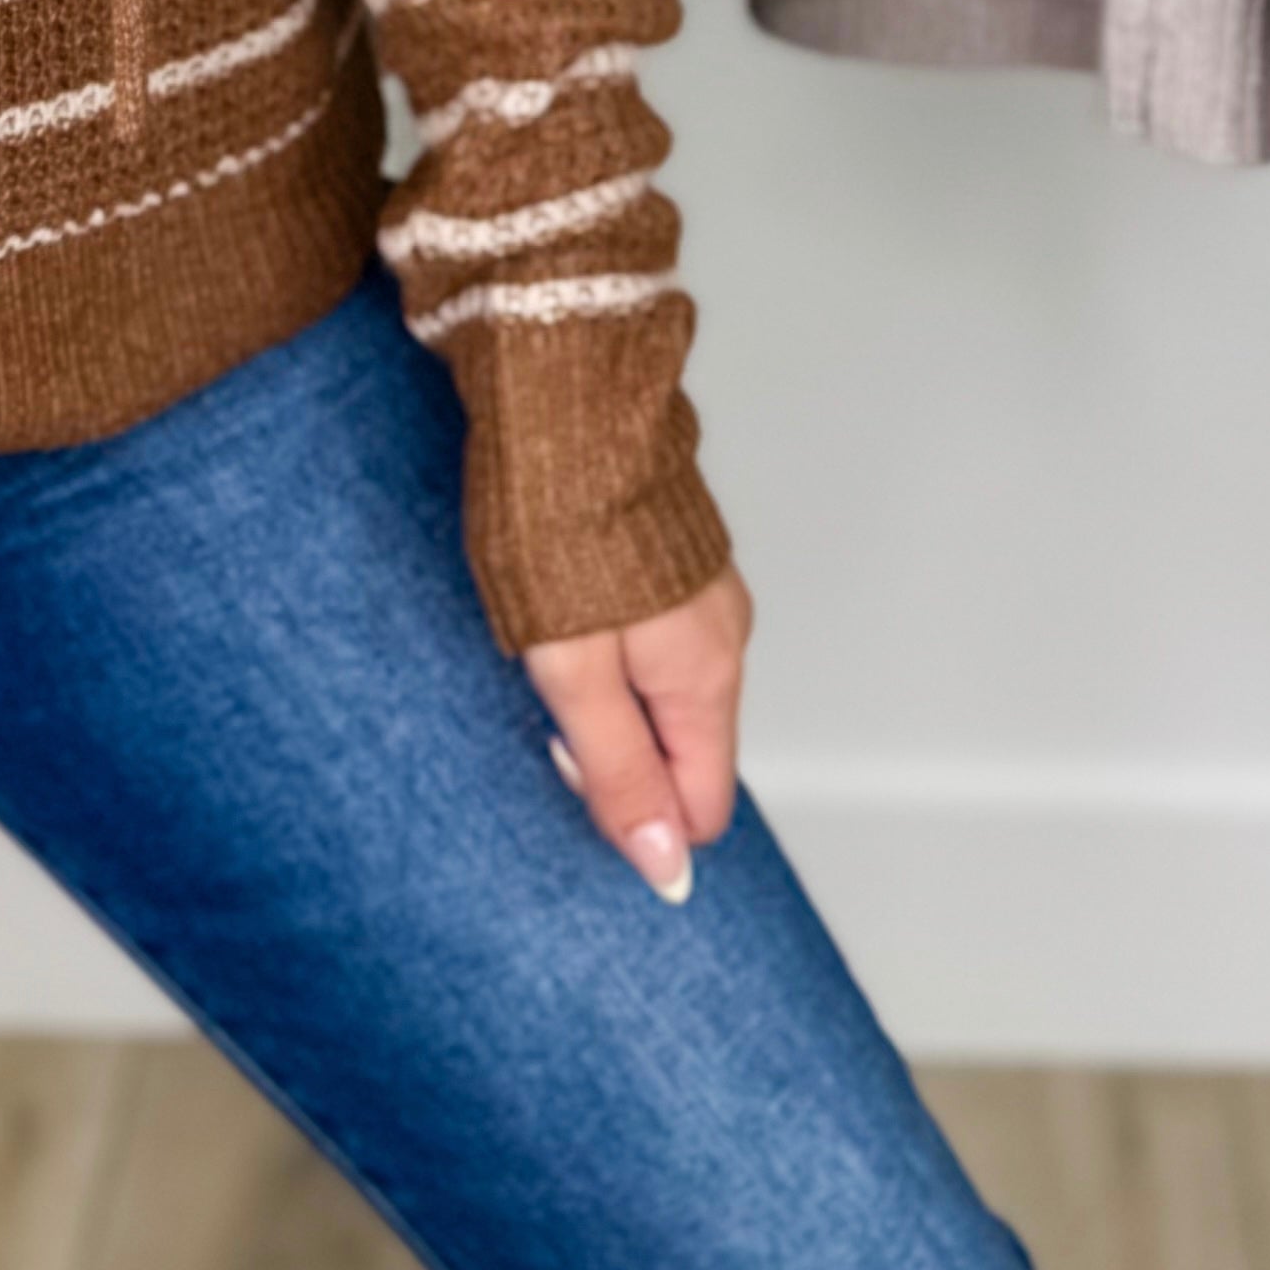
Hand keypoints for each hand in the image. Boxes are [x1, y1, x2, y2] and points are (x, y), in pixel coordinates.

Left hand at [522, 561, 752, 905]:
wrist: (567, 399)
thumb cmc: (560, 528)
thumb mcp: (576, 674)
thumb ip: (621, 772)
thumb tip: (668, 870)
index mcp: (707, 677)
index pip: (701, 807)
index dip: (630, 808)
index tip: (569, 756)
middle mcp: (723, 640)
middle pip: (680, 752)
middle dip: (613, 751)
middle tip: (547, 696)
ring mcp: (703, 597)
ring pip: (663, 695)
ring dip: (605, 695)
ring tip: (549, 640)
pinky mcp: (673, 563)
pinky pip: (653, 644)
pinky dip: (609, 647)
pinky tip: (565, 607)